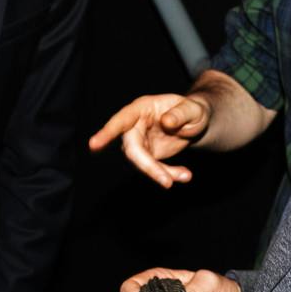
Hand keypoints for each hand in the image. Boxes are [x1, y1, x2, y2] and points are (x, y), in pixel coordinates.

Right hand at [88, 92, 213, 186]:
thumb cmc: (193, 110)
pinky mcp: (146, 155)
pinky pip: (152, 168)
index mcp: (141, 109)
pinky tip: (184, 175)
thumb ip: (181, 114)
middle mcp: (134, 126)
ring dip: (161, 173)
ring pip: (141, 163)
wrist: (196, 121)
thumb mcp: (194, 109)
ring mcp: (139, 142)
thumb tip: (166, 122)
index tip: (93, 145)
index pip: (121, 120)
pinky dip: (167, 174)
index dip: (107, 133)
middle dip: (148, 166)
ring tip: (186, 176)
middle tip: (167, 182)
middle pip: (131, 149)